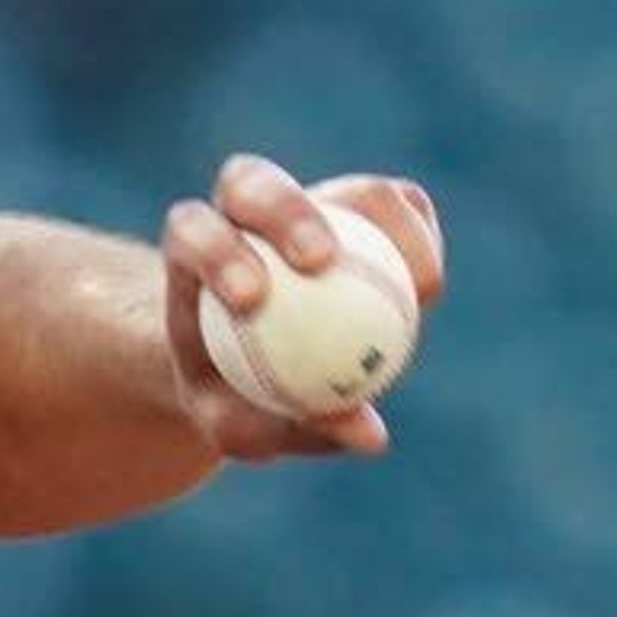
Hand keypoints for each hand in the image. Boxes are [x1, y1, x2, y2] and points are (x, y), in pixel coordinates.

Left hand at [159, 155, 445, 461]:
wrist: (248, 359)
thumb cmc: (230, 395)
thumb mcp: (236, 423)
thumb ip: (283, 428)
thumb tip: (367, 434)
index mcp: (190, 251)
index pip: (193, 231)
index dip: (218, 250)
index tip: (252, 300)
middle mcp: (241, 213)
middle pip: (251, 182)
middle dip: (286, 212)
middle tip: (323, 263)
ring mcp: (310, 200)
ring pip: (347, 191)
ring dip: (387, 227)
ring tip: (417, 291)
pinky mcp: (366, 206)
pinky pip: (403, 211)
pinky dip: (420, 244)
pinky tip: (427, 291)